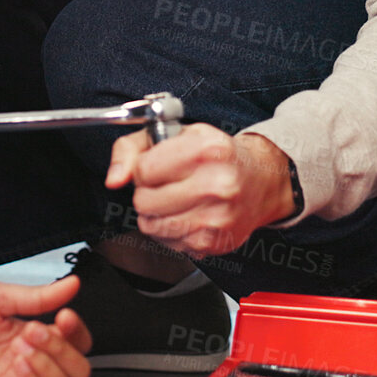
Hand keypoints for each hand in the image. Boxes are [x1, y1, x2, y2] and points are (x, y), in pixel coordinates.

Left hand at [0, 278, 91, 376]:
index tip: (64, 317)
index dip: (77, 331)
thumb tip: (72, 284)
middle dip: (62, 349)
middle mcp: (36, 362)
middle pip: (79, 368)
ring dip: (50, 367)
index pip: (77, 340)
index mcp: (38, 335)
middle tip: (34, 331)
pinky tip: (17, 365)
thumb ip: (38, 296)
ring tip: (23, 349)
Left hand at [105, 124, 296, 258]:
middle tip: (167, 183)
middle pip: (145, 200)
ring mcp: (217, 218)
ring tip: (176, 199)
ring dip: (156, 213)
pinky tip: (188, 214)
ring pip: (151, 225)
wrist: (261, 181)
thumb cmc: (216, 155)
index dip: (144, 169)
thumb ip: (132, 148)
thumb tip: (114, 179)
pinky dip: (170, 230)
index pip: (143, 170)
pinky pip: (168, 242)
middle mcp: (216, 185)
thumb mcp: (176, 134)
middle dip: (148, 192)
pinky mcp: (214, 243)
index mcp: (206, 150)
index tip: (158, 166)